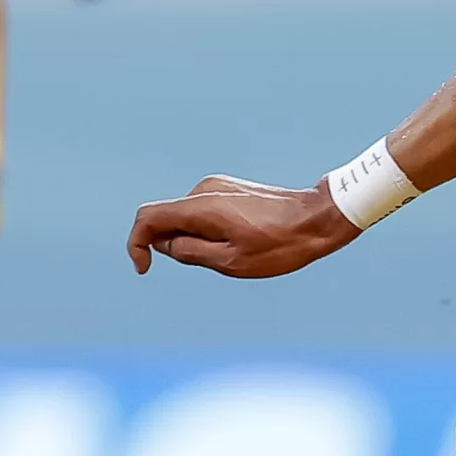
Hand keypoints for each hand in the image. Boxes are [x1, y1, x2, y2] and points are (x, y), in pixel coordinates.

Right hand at [127, 178, 358, 278]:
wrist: (318, 219)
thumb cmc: (280, 244)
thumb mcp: (231, 261)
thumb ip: (190, 252)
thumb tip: (166, 245)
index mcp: (201, 206)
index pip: (148, 218)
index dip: (137, 244)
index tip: (144, 268)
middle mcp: (205, 189)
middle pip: (168, 219)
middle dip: (175, 245)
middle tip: (215, 262)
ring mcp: (219, 187)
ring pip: (187, 218)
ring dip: (196, 240)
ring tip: (237, 252)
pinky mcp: (231, 190)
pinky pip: (204, 213)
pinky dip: (208, 231)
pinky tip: (242, 242)